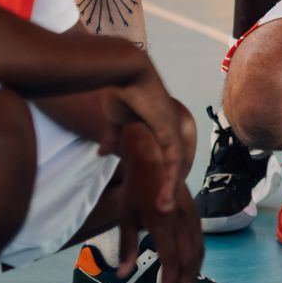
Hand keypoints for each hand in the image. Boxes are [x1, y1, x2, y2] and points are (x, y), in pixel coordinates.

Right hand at [101, 71, 193, 203]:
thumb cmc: (119, 91)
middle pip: (177, 163)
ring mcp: (173, 128)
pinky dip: (169, 181)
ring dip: (170, 189)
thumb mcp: (115, 121)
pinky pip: (173, 161)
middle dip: (170, 186)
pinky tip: (164, 198)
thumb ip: (114, 137)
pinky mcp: (170, 130)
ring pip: (177, 165)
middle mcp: (171, 128)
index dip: (163, 176)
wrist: (122, 72)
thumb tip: (104, 152)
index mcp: (159, 126)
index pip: (167, 156)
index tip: (156, 195)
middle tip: (163, 207)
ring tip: (163, 210)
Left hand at [115, 122, 203, 282]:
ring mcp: (192, 215)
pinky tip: (191, 269)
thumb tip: (122, 275)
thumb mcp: (125, 217)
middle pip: (188, 260)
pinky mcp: (195, 213)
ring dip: (193, 274)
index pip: (170, 260)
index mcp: (163, 222)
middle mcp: (181, 220)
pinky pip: (200, 240)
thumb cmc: (135, 188)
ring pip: (198, 251)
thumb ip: (125, 247)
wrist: (155, 155)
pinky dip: (196, 259)